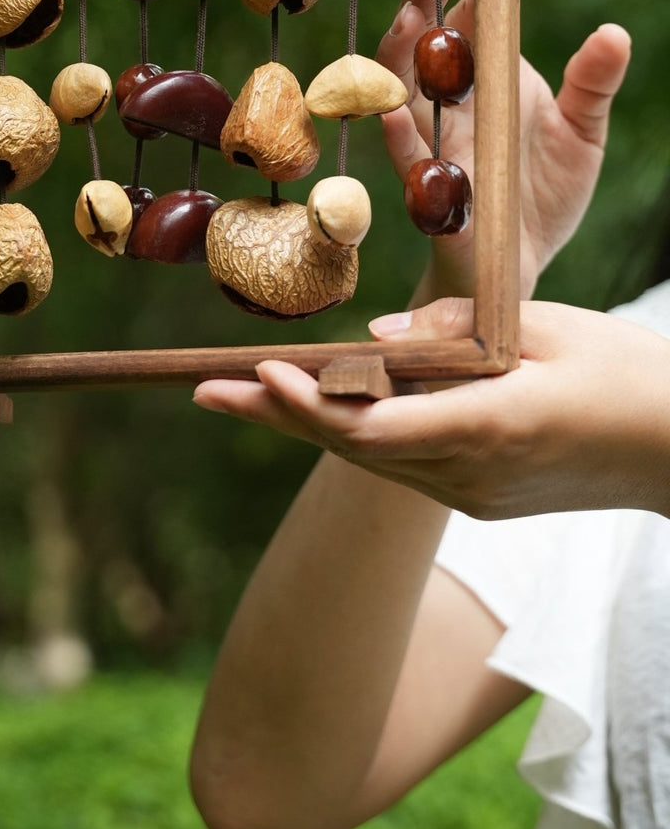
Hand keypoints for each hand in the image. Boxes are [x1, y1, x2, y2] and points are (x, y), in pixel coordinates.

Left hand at [193, 298, 669, 519]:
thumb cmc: (626, 373)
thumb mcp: (548, 326)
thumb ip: (460, 328)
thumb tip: (374, 339)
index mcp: (490, 426)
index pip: (375, 424)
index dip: (309, 404)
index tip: (259, 372)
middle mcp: (472, 475)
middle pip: (352, 446)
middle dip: (275, 415)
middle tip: (201, 390)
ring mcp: (476, 497)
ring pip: (372, 458)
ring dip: (308, 425)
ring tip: (239, 393)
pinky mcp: (483, 502)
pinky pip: (405, 463)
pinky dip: (360, 433)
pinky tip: (322, 404)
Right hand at [375, 0, 630, 298]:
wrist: (522, 264)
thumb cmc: (546, 193)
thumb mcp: (583, 133)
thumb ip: (594, 84)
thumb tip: (615, 32)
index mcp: (484, 82)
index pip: (471, 25)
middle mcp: (449, 106)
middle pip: (423, 46)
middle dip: (421, 6)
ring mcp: (433, 144)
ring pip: (400, 90)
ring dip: (399, 55)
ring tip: (409, 21)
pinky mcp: (429, 189)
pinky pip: (407, 159)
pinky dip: (401, 135)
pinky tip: (398, 113)